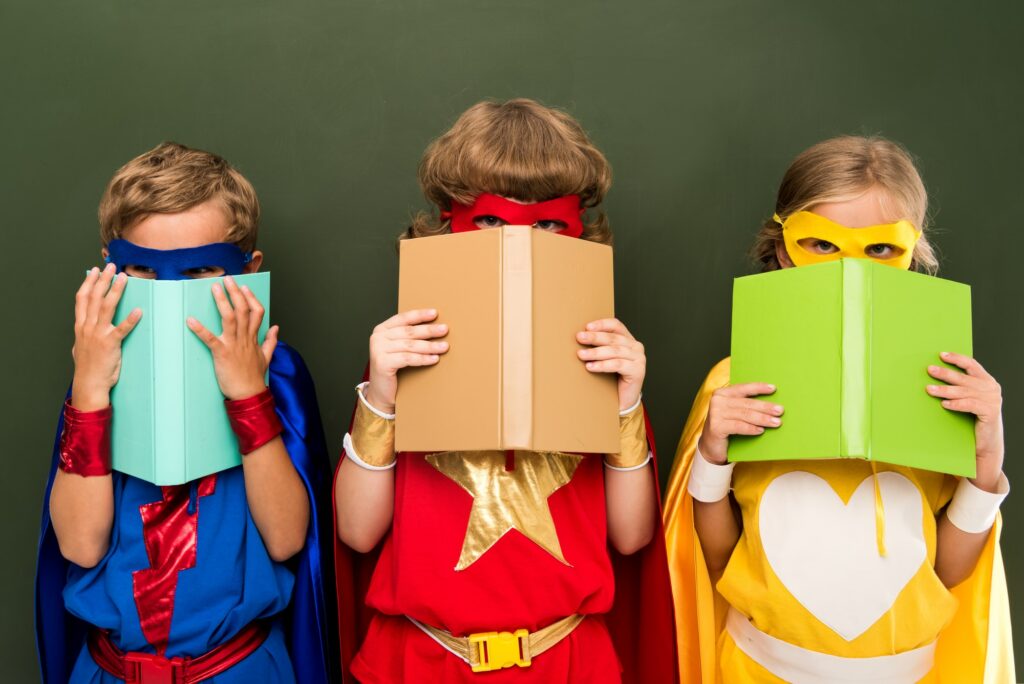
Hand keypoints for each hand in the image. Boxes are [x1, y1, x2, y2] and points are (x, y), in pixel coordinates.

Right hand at [71, 264, 141, 410]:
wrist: (89, 384)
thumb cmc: (88, 368)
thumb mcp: (80, 348)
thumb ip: (83, 336)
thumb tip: (83, 331)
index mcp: (80, 326)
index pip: (82, 298)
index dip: (88, 283)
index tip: (94, 271)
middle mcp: (87, 327)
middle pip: (94, 297)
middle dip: (102, 279)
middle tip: (111, 266)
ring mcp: (98, 334)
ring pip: (106, 307)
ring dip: (115, 290)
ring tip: (123, 277)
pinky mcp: (110, 344)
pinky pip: (122, 329)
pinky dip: (130, 319)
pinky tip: (139, 310)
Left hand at [187, 276, 277, 400]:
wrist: (249, 395)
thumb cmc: (254, 378)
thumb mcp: (266, 357)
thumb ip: (271, 341)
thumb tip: (276, 327)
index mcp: (254, 338)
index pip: (257, 312)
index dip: (251, 298)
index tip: (245, 287)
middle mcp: (245, 338)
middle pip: (243, 310)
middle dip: (235, 293)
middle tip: (228, 279)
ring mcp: (234, 345)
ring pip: (230, 318)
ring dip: (222, 302)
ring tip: (215, 289)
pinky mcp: (222, 354)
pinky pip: (211, 339)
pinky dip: (200, 329)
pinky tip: (191, 320)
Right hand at [364, 309, 448, 413]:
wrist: (381, 392)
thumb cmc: (394, 369)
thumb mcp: (399, 348)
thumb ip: (409, 337)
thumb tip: (435, 327)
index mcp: (382, 329)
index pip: (403, 318)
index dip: (420, 315)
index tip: (435, 313)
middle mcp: (378, 337)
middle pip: (408, 331)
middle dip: (428, 330)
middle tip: (444, 330)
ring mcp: (378, 350)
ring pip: (410, 345)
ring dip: (429, 346)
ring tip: (444, 346)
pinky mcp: (382, 363)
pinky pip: (408, 358)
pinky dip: (423, 358)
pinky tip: (434, 359)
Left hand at [576, 318, 645, 410]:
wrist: (622, 401)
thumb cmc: (611, 378)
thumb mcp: (605, 358)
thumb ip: (599, 346)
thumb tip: (579, 337)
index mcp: (628, 340)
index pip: (616, 326)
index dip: (602, 324)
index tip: (587, 327)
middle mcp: (636, 347)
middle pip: (613, 338)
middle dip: (595, 337)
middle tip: (580, 338)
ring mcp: (639, 359)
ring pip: (615, 351)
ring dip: (596, 352)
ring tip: (581, 354)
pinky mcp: (638, 371)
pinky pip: (618, 365)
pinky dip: (603, 365)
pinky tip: (590, 367)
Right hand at [697, 383, 782, 464]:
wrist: (712, 446)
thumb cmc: (727, 427)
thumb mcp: (735, 412)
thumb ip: (746, 406)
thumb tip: (770, 404)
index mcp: (722, 393)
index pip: (743, 388)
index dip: (759, 387)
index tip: (773, 389)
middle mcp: (717, 401)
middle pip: (747, 403)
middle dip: (765, 407)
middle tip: (780, 410)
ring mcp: (715, 414)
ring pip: (745, 415)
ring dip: (762, 419)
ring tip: (776, 422)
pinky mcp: (716, 427)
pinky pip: (738, 426)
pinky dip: (751, 428)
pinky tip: (761, 430)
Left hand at [926, 352, 1003, 491]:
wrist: (986, 442)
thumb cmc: (972, 418)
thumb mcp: (967, 398)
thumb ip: (960, 387)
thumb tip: (935, 373)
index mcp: (987, 381)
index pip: (971, 364)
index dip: (957, 359)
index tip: (941, 355)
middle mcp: (991, 388)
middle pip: (964, 378)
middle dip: (945, 373)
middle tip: (929, 369)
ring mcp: (992, 400)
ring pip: (964, 391)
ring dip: (945, 390)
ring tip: (929, 389)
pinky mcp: (990, 412)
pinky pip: (970, 405)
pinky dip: (956, 404)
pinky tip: (944, 404)